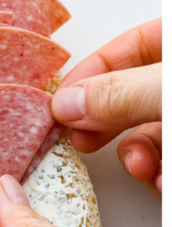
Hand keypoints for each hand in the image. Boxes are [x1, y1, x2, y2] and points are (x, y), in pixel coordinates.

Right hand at [52, 19, 161, 196]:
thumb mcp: (170, 91)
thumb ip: (121, 94)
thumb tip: (67, 103)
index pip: (136, 43)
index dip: (95, 69)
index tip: (64, 101)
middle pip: (134, 94)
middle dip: (108, 121)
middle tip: (83, 139)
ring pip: (150, 134)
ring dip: (137, 157)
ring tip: (141, 168)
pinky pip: (164, 164)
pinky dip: (157, 177)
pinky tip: (161, 182)